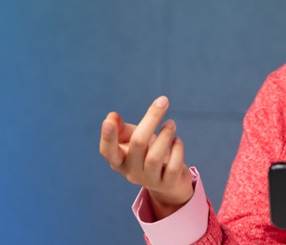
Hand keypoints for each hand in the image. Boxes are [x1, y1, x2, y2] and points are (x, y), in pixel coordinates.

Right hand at [99, 96, 193, 218]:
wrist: (169, 181)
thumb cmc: (148, 154)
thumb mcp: (133, 140)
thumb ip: (122, 129)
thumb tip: (112, 116)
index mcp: (119, 160)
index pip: (107, 151)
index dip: (107, 137)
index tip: (109, 119)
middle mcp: (131, 172)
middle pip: (138, 143)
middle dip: (151, 119)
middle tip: (163, 102)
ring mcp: (149, 180)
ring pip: (155, 157)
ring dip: (165, 135)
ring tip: (171, 123)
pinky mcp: (168, 184)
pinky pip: (172, 167)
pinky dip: (177, 150)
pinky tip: (177, 140)